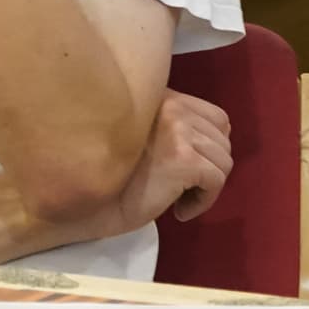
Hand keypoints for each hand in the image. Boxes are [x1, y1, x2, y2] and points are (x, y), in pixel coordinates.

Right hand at [121, 86, 235, 228]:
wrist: (84, 201)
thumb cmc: (108, 176)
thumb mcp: (143, 137)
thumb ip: (172, 128)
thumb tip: (213, 142)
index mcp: (162, 98)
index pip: (216, 117)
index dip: (210, 147)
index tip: (189, 168)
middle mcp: (172, 107)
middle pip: (223, 139)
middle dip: (209, 167)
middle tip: (182, 187)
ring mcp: (178, 132)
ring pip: (224, 161)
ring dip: (206, 186)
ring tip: (178, 198)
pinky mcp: (183, 160)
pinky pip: (216, 181)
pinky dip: (204, 201)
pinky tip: (179, 210)